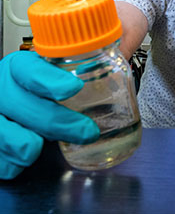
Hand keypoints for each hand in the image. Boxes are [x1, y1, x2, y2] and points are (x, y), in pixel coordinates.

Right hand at [0, 51, 99, 178]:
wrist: (44, 101)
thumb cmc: (58, 84)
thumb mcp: (81, 64)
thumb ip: (100, 58)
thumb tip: (123, 50)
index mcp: (21, 66)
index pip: (29, 69)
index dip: (49, 79)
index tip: (73, 88)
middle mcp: (4, 88)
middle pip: (17, 102)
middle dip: (53, 121)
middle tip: (87, 131)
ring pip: (1, 130)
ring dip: (24, 143)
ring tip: (42, 147)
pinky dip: (10, 163)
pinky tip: (24, 160)